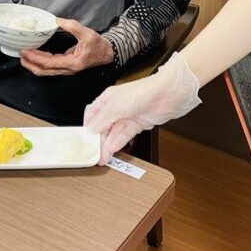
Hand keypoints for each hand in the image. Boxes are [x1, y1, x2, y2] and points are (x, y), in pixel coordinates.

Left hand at [19, 18, 113, 76]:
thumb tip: (57, 20)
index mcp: (72, 63)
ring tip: (24, 55)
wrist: (107, 53)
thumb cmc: (98, 45)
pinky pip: (49, 67)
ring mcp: (66, 69)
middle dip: (30, 64)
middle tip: (20, 53)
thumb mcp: (87, 33)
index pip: (49, 63)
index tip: (26, 51)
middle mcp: (67, 69)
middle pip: (43, 71)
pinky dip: (40, 62)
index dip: (35, 58)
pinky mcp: (65, 66)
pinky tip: (35, 55)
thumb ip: (72, 26)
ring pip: (45, 71)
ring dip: (33, 64)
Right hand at [84, 52, 201, 163]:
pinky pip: (124, 135)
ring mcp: (127, 116)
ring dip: (107, 145)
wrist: (165, 96)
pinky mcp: (137, 124)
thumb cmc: (142, 92)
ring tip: (102, 157)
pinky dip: (118, 143)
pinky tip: (112, 149)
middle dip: (98, 140)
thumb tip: (90, 130)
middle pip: (103, 126)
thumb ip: (101, 120)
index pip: (92, 114)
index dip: (87, 127)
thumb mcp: (115, 107)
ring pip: (113, 133)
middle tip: (94, 154)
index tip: (85, 140)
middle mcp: (116, 107)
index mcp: (108, 98)